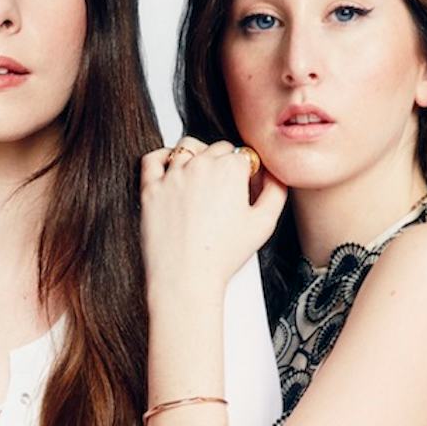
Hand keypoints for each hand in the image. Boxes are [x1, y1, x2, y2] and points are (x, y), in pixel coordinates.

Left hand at [140, 137, 286, 295]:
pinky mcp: (150, 188)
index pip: (243, 155)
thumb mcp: (265, 223)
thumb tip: (272, 173)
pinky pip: (152, 159)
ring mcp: (172, 175)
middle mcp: (199, 165)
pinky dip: (162, 157)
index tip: (245, 188)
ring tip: (201, 178)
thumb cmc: (223, 255)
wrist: (186, 277)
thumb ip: (276, 190)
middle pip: (216, 149)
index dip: (247, 172)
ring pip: (186, 148)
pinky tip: (170, 169)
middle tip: (225, 190)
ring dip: (196, 156)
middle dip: (224, 164)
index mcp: (230, 168)